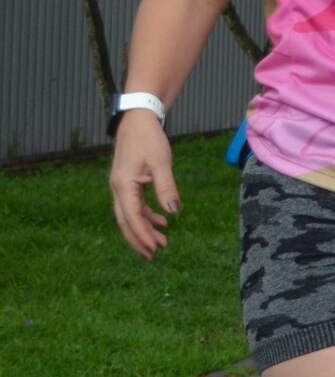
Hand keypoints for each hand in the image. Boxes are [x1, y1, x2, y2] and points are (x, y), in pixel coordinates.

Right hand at [109, 115, 178, 259]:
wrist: (138, 120)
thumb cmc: (148, 139)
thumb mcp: (161, 162)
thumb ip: (166, 187)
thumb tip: (173, 212)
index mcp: (123, 186)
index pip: (131, 218)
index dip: (142, 236)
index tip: (154, 250)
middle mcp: (118, 189)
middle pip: (126, 221)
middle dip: (139, 240)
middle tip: (153, 256)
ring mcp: (121, 186)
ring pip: (130, 215)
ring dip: (144, 230)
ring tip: (161, 243)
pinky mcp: (128, 183)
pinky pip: (135, 205)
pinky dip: (146, 215)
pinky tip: (162, 222)